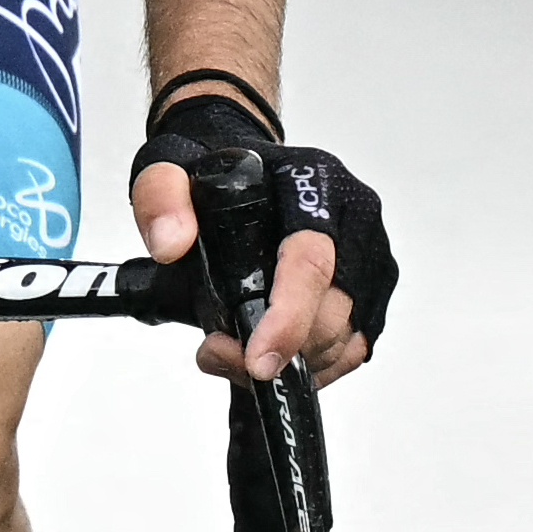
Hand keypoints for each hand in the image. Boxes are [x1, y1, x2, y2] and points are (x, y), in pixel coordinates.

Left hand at [128, 78, 388, 387]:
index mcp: (315, 182)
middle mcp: (353, 218)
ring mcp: (369, 255)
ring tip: (237, 349)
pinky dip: (312, 364)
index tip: (257, 360)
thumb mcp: (167, 167)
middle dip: (278, 352)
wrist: (238, 167)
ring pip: (344, 338)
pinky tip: (273, 350)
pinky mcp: (372, 288)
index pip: (311, 260)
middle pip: (332, 312)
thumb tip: (170, 244)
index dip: (287, 319)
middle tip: (218, 352)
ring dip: (292, 362)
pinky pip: (352, 347)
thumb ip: (160, 199)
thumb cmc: (213, 171)